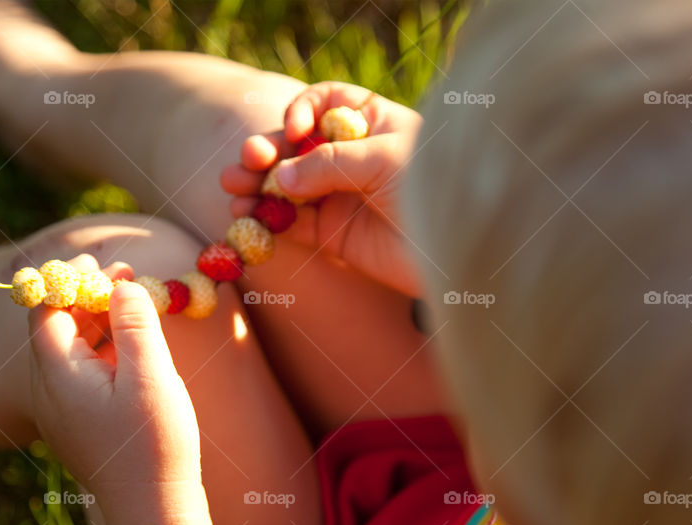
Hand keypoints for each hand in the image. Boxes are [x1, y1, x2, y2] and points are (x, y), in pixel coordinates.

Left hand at [27, 254, 202, 524]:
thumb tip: (121, 283)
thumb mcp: (151, 377)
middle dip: (87, 295)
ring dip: (97, 319)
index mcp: (57, 375)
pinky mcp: (77, 420)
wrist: (151, 510)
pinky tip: (133, 342)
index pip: (45, 309)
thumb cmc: (153, 444)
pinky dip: (102, 346)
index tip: (104, 264)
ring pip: (69, 347)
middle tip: (127, 275)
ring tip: (135, 302)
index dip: (69, 279)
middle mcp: (48, 390)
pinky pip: (81, 370)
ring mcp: (60, 408)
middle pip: (55, 325)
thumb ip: (134, 324)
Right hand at [220, 81, 425, 296]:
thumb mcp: (384, 161)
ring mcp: (340, 196)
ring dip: (258, 187)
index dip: (302, 110)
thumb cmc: (432, 190)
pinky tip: (247, 216)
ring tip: (233, 189)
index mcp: (372, 123)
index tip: (294, 129)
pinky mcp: (334, 235)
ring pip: (288, 187)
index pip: (326, 103)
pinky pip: (293, 224)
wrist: (458, 253)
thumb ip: (330, 165)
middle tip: (247, 163)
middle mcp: (352, 157)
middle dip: (268, 152)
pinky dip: (269, 221)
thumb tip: (281, 178)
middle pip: (297, 146)